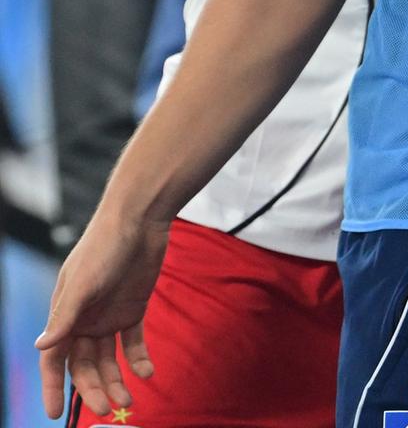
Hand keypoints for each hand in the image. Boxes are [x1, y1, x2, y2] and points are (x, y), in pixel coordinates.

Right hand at [36, 211, 169, 418]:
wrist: (141, 218)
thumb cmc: (105, 245)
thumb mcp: (84, 282)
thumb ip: (66, 315)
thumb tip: (41, 347)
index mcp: (66, 314)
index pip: (55, 359)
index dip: (53, 386)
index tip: (54, 414)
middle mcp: (85, 319)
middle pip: (84, 364)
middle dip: (93, 388)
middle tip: (107, 409)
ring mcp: (109, 315)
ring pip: (108, 358)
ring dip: (116, 379)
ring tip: (128, 399)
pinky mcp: (134, 308)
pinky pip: (134, 342)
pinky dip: (139, 358)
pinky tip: (147, 372)